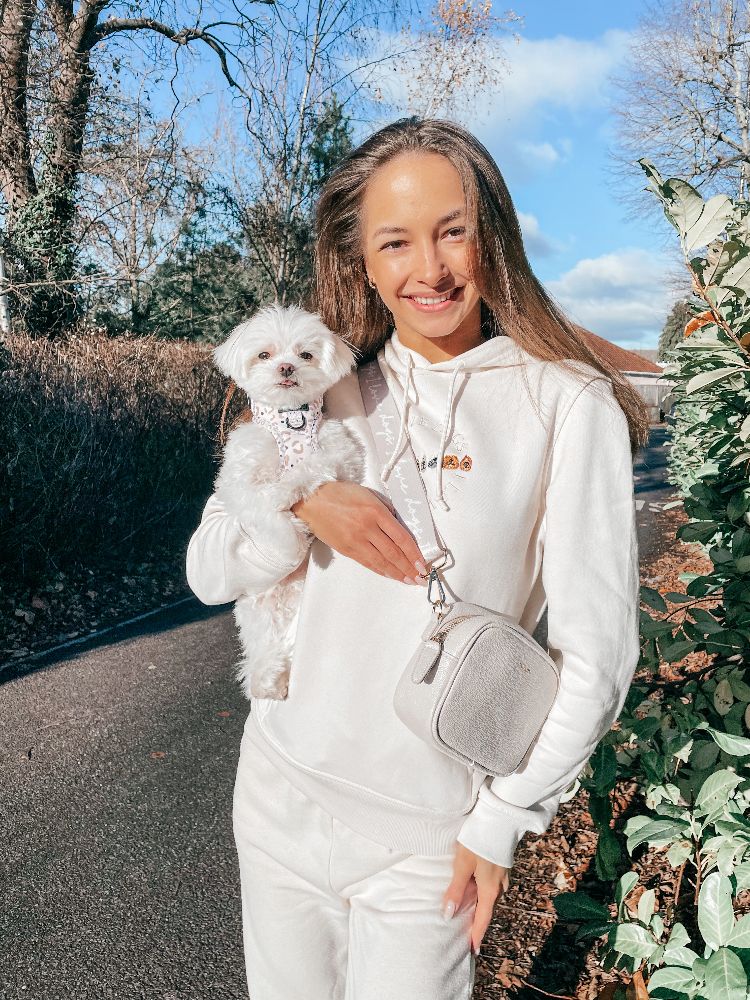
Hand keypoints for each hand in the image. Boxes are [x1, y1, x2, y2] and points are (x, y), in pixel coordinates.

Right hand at [290, 480, 427, 584]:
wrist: (312, 501)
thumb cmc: (341, 494)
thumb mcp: (368, 494)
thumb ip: (385, 511)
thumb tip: (398, 528)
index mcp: (376, 512)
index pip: (401, 538)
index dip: (414, 553)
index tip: (423, 563)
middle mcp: (367, 528)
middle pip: (394, 553)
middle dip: (409, 568)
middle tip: (420, 578)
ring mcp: (356, 541)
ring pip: (381, 561)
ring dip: (397, 573)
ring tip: (408, 581)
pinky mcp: (346, 549)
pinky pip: (367, 563)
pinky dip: (380, 570)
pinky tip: (390, 575)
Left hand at [442, 842, 509, 954]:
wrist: (499, 818)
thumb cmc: (478, 841)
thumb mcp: (462, 865)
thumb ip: (455, 890)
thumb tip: (447, 915)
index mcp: (491, 889)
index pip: (483, 918)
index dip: (476, 935)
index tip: (473, 951)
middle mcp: (500, 885)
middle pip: (488, 908)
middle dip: (479, 920)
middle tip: (469, 933)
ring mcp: (503, 875)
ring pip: (491, 895)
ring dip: (481, 904)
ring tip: (470, 910)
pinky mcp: (501, 865)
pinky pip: (493, 885)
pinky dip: (484, 891)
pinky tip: (477, 886)